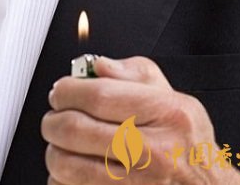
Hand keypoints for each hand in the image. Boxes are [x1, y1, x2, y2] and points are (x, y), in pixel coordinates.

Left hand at [41, 55, 239, 183]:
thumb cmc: (186, 142)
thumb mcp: (172, 96)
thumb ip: (133, 73)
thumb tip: (97, 66)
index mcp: (167, 115)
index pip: (100, 96)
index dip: (68, 90)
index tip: (60, 91)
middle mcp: (154, 153)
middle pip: (77, 130)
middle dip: (53, 120)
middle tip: (53, 116)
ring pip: (68, 166)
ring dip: (54, 151)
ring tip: (60, 143)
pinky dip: (62, 180)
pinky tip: (73, 170)